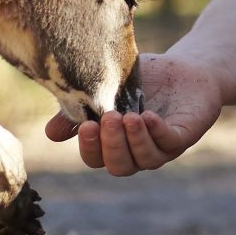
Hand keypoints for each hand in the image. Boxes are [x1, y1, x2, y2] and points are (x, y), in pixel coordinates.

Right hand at [42, 53, 222, 175]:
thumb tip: (51, 134)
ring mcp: (161, 146)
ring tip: (130, 117)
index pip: (97, 159)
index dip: (90, 148)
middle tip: (109, 119)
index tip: (86, 126)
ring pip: (145, 160)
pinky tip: (149, 117)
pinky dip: (157, 132)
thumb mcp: (106, 89)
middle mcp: (137, 151)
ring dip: (135, 140)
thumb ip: (81, 109)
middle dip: (112, 145)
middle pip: (120, 166)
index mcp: (115, 143)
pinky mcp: (184, 135)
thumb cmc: (141, 81)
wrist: (183, 68)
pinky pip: (170, 143)